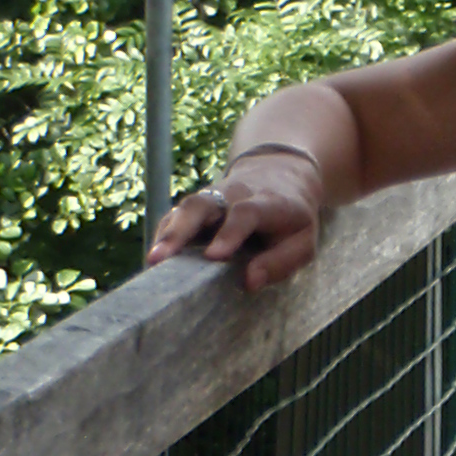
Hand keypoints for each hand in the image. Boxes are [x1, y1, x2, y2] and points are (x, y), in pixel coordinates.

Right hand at [146, 142, 324, 289]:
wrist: (280, 174)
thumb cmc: (293, 218)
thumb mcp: (303, 241)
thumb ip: (281, 262)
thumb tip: (250, 281)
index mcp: (265, 202)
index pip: (244, 214)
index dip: (229, 234)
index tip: (213, 256)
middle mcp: (233, 195)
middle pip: (201, 205)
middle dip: (179, 231)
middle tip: (161, 257)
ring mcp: (212, 197)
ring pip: (184, 208)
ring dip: (166, 234)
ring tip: (152, 262)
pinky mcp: (198, 205)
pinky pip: (177, 216)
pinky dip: (164, 235)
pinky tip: (156, 259)